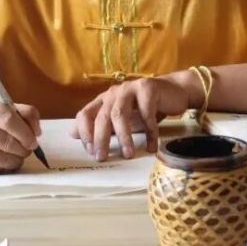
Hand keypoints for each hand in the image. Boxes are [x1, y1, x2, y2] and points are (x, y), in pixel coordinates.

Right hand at [0, 92, 40, 174]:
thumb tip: (36, 131)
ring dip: (16, 159)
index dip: (25, 132)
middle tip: (27, 148)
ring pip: (2, 158)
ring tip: (16, 154)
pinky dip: (3, 166)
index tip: (33, 139)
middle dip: (23, 148)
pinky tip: (1, 159)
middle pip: (6, 141)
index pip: (7, 119)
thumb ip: (22, 112)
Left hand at [70, 74, 198, 160]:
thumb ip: (101, 126)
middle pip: (102, 116)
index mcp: (104, 99)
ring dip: (124, 136)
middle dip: (101, 138)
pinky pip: (146, 113)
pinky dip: (149, 131)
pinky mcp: (148, 88)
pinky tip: (152, 145)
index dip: (85, 132)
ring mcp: (130, 88)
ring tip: (128, 154)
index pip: (85, 114)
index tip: (90, 151)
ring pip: (120, 113)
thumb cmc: (146, 108)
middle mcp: (114, 92)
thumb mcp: (122, 119)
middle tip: (102, 157)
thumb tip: (72, 134)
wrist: (174, 92)